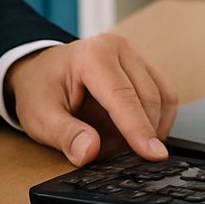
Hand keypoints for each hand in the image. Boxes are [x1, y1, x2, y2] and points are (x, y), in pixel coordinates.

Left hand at [6, 34, 178, 165]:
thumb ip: (66, 136)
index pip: (123, 97)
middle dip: (136, 135)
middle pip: (147, 99)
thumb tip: (89, 152)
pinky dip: (156, 121)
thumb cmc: (40, 91)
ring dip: (148, 128)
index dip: (139, 129)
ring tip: (116, 141)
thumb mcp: (40, 118)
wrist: (39, 71)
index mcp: (91, 56)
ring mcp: (134, 55)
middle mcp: (118, 49)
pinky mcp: (144, 67)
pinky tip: (134, 132)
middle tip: (110, 154)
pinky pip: (165, 97)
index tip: (153, 155)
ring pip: (161, 98)